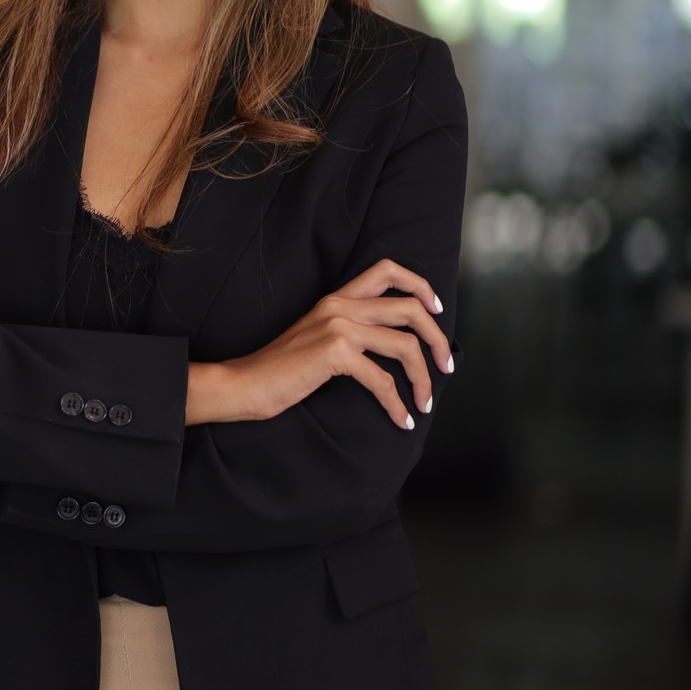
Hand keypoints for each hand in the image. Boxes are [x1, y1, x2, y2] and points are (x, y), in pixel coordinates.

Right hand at [224, 258, 455, 429]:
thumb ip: (350, 331)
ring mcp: (337, 326)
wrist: (244, 383)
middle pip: (410, 309)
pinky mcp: (334, 352)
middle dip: (437, 339)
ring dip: (423, 379)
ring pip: (405, 345)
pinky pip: (383, 380)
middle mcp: (339, 305)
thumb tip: (394, 345)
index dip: (420, 286)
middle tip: (445, 366)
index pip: (387, 270)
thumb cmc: (280, 370)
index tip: (436, 310)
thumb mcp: (317, 338)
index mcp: (335, 298)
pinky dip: (398, 405)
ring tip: (425, 402)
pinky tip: (401, 419)